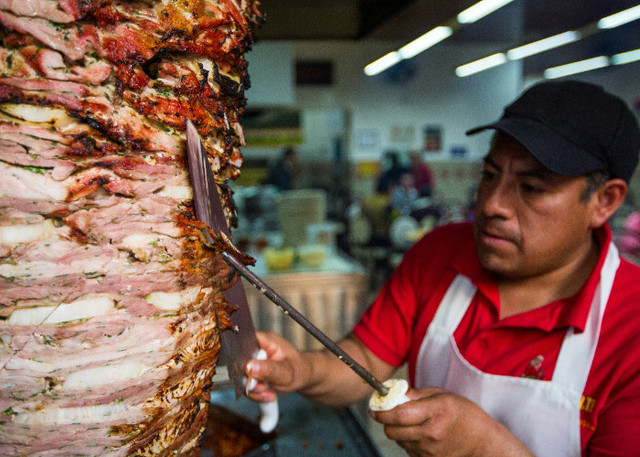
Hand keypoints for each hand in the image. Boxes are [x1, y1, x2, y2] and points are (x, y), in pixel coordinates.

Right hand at [244, 331, 310, 402]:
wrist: (303, 377)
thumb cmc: (300, 370)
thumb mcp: (288, 372)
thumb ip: (269, 369)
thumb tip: (248, 367)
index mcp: (266, 340)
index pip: (244, 343)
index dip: (242, 360)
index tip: (251, 375)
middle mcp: (257, 348)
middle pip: (240, 363)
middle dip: (250, 381)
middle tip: (265, 388)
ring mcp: (254, 360)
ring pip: (242, 377)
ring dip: (254, 390)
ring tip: (269, 393)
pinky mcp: (253, 371)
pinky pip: (246, 384)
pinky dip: (255, 393)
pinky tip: (267, 394)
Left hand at [370, 387, 533, 456]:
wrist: (483, 443)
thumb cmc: (466, 415)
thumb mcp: (443, 396)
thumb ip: (417, 394)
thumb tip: (394, 394)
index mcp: (435, 412)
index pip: (398, 414)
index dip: (382, 410)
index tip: (376, 406)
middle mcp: (430, 433)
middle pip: (392, 430)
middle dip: (385, 421)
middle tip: (388, 413)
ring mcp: (429, 450)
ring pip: (398, 440)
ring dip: (397, 431)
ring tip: (411, 422)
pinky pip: (407, 449)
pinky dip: (407, 441)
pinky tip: (419, 434)